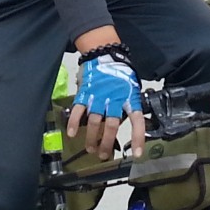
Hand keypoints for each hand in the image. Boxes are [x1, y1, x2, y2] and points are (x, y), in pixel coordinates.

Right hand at [66, 40, 143, 160]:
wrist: (103, 54)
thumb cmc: (120, 72)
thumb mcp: (131, 87)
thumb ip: (129, 104)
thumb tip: (132, 121)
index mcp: (129, 98)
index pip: (137, 121)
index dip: (138, 138)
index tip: (138, 154)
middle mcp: (114, 100)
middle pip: (111, 126)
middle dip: (107, 144)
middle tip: (104, 155)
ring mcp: (98, 97)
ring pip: (94, 123)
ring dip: (92, 138)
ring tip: (91, 148)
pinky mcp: (84, 94)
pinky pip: (77, 111)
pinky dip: (73, 123)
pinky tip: (71, 134)